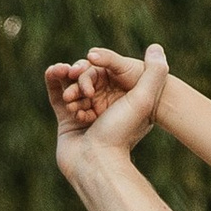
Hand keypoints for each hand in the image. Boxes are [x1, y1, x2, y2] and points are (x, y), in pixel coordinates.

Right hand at [45, 42, 165, 169]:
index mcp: (125, 103)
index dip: (100, 66)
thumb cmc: (120, 134)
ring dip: (68, 79)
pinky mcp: (66, 121)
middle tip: (77, 74)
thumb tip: (157, 46)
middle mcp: (106, 108)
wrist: (95, 164)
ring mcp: (85, 114)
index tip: (93, 60)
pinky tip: (53, 71)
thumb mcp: (144, 100)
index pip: (110, 75)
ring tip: (65, 75)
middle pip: (90, 79)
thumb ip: (155, 73)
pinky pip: (57, 95)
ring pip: (73, 86)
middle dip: (82, 75)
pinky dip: (54, 82)